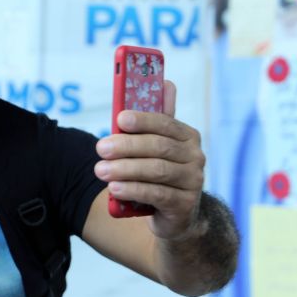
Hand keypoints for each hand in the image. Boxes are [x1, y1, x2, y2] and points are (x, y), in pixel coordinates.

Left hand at [94, 81, 205, 239]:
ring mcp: (193, 182)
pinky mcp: (185, 205)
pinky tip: (115, 188)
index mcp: (187, 136)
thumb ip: (154, 118)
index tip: (119, 118)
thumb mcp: (155, 144)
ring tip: (100, 170)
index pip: (165, 122)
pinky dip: (134, 189)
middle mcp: (195, 157)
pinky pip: (158, 194)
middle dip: (126, 146)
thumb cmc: (157, 170)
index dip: (142, 119)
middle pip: (158, 147)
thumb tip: (166, 81)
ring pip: (156, 171)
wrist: (174, 214)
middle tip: (100, 149)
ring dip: (125, 169)